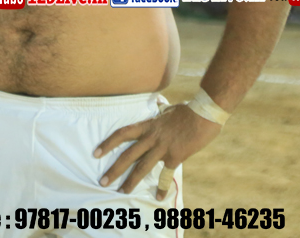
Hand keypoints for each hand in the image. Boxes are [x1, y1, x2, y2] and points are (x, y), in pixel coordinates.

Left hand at [94, 103, 221, 199]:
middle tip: (103, 181)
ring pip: (142, 167)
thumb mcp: (168, 108)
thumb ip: (160, 111)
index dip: (108, 143)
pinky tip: (158, 197)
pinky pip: (166, 175)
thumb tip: (158, 103)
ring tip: (121, 191)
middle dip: (114, 169)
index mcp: (148, 126)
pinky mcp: (175, 157)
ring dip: (131, 181)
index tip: (96, 153)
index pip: (122, 134)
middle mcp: (151, 138)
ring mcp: (162, 148)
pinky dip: (162, 187)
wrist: (204, 114)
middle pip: (128, 155)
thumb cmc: (187, 110)